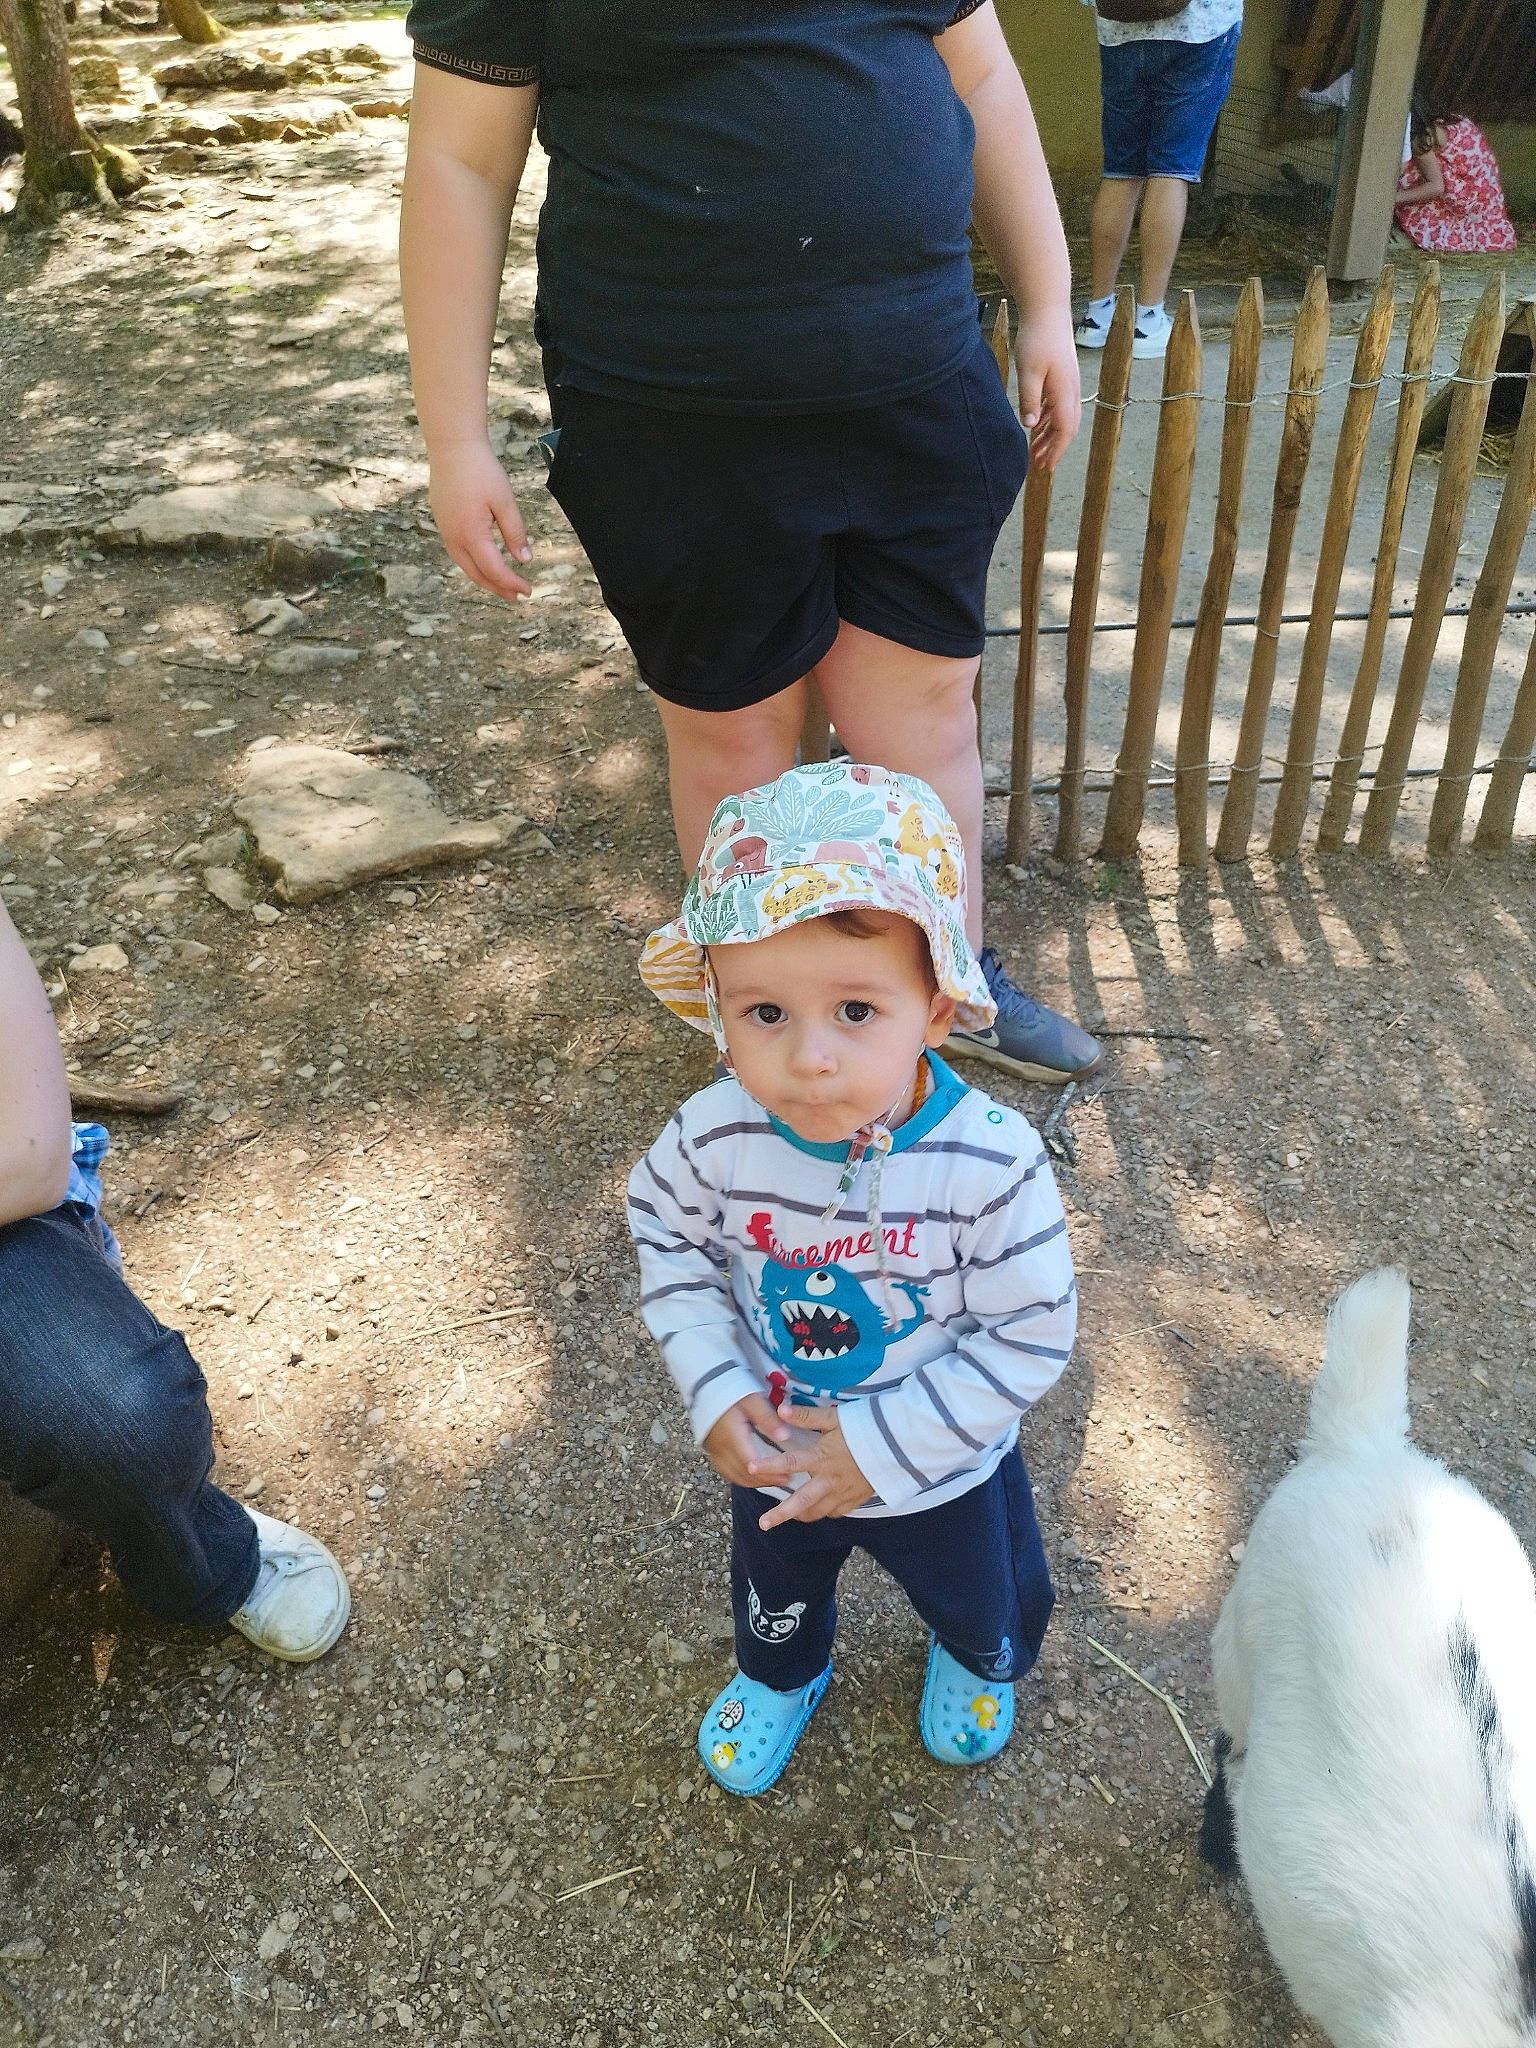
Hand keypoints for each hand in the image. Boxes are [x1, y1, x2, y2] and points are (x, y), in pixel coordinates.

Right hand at [428, 438, 532, 600]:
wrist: (451, 445)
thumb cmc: (481, 469)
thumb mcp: (505, 501)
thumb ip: (515, 532)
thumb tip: (524, 560)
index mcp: (471, 535)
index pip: (495, 570)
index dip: (512, 583)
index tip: (529, 590)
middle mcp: (454, 537)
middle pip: (477, 574)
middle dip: (498, 588)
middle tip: (517, 596)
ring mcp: (445, 530)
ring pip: (465, 565)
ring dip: (484, 578)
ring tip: (502, 585)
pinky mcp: (442, 522)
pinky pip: (458, 552)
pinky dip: (473, 563)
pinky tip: (484, 562)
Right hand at [702, 1393, 794, 1487]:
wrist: (704, 1382)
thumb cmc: (730, 1388)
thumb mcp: (752, 1399)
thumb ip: (767, 1419)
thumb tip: (785, 1436)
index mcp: (732, 1435)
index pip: (751, 1463)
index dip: (769, 1473)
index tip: (786, 1476)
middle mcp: (720, 1447)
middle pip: (743, 1474)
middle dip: (764, 1480)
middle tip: (784, 1480)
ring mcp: (713, 1450)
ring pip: (733, 1475)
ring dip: (753, 1482)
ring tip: (772, 1480)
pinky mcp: (710, 1449)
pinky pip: (725, 1470)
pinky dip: (739, 1477)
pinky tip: (752, 1475)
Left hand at [745, 1403, 873, 1527]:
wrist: (899, 1443)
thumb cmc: (866, 1427)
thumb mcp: (835, 1418)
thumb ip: (807, 1416)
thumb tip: (781, 1410)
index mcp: (822, 1458)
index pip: (790, 1463)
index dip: (769, 1465)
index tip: (750, 1468)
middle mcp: (831, 1479)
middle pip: (802, 1502)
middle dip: (781, 1514)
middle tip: (764, 1524)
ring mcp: (845, 1492)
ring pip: (819, 1511)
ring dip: (802, 1515)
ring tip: (790, 1517)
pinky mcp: (857, 1498)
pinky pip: (837, 1511)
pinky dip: (826, 1511)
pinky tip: (820, 1508)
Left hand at [1015, 311, 1081, 473]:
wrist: (1048, 309)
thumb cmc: (1037, 338)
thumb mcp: (1028, 372)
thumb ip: (1030, 400)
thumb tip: (1029, 427)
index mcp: (1064, 392)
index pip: (1064, 430)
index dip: (1055, 450)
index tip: (1045, 467)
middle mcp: (1071, 390)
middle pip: (1067, 427)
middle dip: (1053, 447)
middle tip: (1038, 464)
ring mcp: (1068, 382)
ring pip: (1063, 416)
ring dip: (1050, 435)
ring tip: (1035, 449)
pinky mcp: (1062, 375)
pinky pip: (1058, 405)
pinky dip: (1048, 419)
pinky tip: (1037, 424)